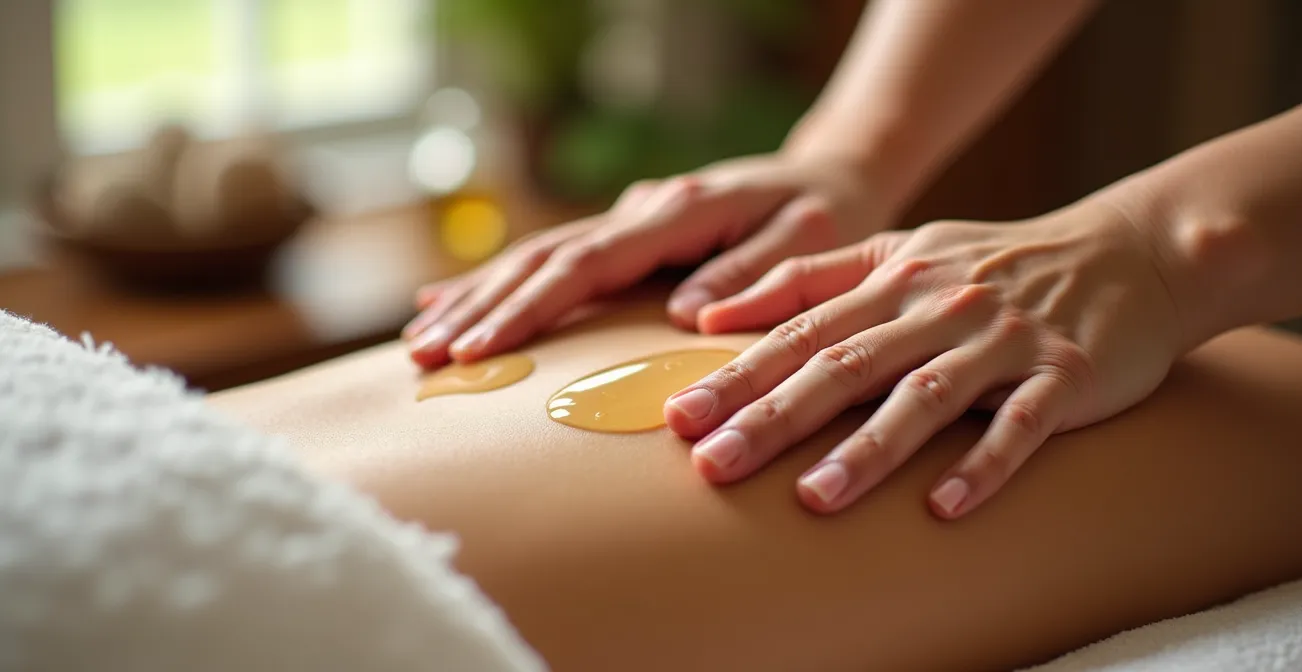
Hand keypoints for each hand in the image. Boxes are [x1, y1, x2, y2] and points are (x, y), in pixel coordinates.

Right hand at [403, 152, 889, 367]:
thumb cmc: (826, 213)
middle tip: (423, 355)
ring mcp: (630, 219)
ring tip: (421, 339)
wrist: (832, 175)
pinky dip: (500, 283)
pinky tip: (452, 301)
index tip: (481, 348)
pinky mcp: (628, 234)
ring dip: (477, 297)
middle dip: (480, 308)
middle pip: (544, 259)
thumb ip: (752, 274)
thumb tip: (686, 317)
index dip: (530, 307)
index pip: (588, 264)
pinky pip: (554, 260)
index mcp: (679, 213)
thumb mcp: (809, 241)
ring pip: (538, 257)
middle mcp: (643, 210)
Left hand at [662, 200, 1184, 518]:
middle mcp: (937, 306)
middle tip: (713, 465)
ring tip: (814, 499)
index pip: (800, 330)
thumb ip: (809, 280)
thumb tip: (712, 315)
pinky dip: (984, 463)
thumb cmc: (993, 264)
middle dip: (773, 416)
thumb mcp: (899, 252)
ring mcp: (1002, 339)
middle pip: (844, 365)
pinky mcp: (1064, 373)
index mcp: (892, 278)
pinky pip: (1022, 424)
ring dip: (868, 449)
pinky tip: (945, 507)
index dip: (738, 373)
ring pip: (925, 396)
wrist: (1126, 253)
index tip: (680, 417)